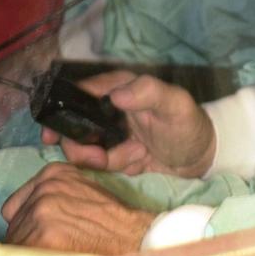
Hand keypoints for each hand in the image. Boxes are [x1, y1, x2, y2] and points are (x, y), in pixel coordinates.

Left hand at [1, 162, 153, 254]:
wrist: (136, 237)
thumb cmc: (113, 222)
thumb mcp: (84, 193)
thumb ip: (54, 197)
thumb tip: (20, 216)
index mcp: (53, 174)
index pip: (15, 206)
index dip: (27, 225)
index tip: (38, 237)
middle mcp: (43, 188)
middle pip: (14, 225)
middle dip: (29, 240)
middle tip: (54, 251)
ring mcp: (41, 211)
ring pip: (16, 242)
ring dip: (31, 254)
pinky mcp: (42, 237)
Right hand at [41, 70, 215, 177]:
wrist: (202, 157)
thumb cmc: (189, 124)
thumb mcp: (174, 104)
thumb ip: (148, 93)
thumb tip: (117, 94)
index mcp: (120, 88)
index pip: (80, 94)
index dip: (61, 110)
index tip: (52, 132)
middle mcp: (110, 109)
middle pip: (74, 125)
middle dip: (79, 145)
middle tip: (98, 157)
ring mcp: (112, 133)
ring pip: (84, 147)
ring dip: (101, 158)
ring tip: (130, 156)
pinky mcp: (116, 155)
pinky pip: (100, 164)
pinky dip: (113, 167)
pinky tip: (137, 161)